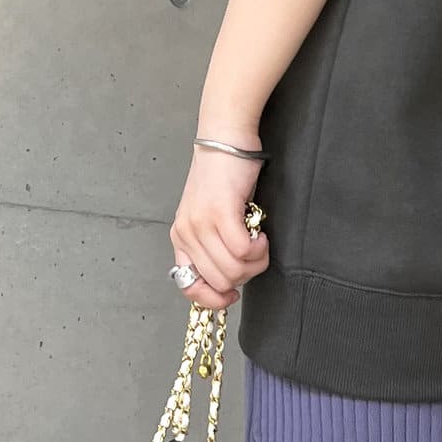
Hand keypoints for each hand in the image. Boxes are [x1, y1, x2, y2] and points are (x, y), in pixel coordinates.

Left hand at [170, 139, 270, 309]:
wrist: (225, 142)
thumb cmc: (223, 179)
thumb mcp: (208, 218)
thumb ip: (212, 247)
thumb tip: (230, 279)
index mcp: (181, 238)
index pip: (189, 287)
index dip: (214, 299)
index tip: (233, 294)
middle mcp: (186, 233)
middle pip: (221, 280)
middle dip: (245, 274)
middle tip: (254, 253)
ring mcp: (201, 223)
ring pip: (234, 268)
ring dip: (256, 261)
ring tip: (259, 241)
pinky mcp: (220, 212)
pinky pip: (243, 250)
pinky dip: (259, 248)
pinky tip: (260, 234)